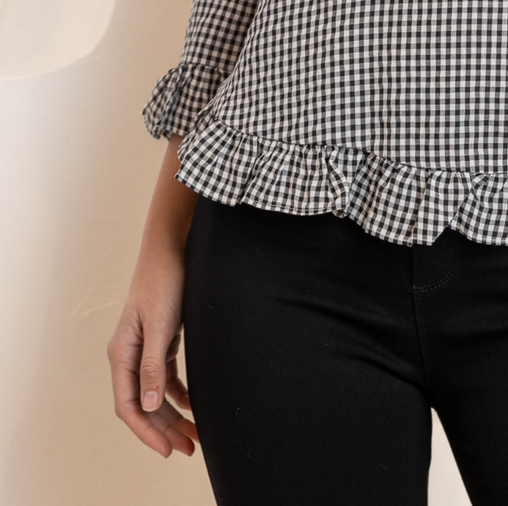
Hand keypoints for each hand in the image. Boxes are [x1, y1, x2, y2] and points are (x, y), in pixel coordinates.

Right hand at [107, 247, 199, 455]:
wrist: (171, 249)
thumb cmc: (164, 282)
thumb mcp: (161, 325)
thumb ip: (154, 366)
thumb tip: (148, 406)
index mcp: (122, 354)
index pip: (129, 406)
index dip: (147, 431)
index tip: (167, 450)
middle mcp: (128, 355)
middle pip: (143, 405)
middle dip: (164, 430)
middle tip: (188, 449)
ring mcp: (144, 349)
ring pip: (155, 394)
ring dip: (172, 415)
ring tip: (195, 436)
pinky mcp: (160, 341)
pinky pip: (166, 378)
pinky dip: (178, 394)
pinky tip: (195, 405)